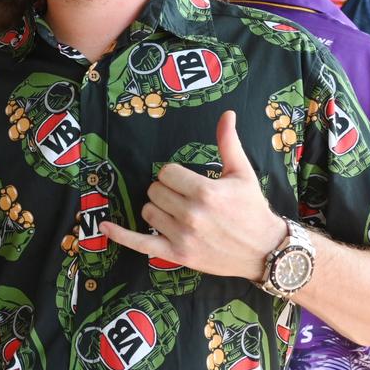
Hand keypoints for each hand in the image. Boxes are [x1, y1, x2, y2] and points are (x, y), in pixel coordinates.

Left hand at [101, 111, 285, 280]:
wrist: (264, 250)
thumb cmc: (252, 208)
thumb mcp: (242, 173)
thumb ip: (228, 143)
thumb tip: (227, 114)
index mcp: (204, 191)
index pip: (166, 173)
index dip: (175, 175)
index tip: (188, 182)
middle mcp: (191, 214)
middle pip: (154, 190)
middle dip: (167, 191)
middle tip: (185, 197)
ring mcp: (182, 237)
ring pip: (148, 212)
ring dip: (158, 209)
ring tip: (179, 213)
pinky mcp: (177, 255)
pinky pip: (140, 244)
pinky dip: (120, 234)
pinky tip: (104, 224)